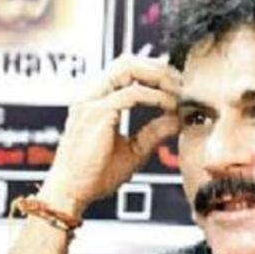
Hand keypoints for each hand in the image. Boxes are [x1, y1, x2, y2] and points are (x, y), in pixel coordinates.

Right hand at [40, 54, 181, 217]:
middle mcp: (90, 95)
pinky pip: (131, 94)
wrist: (71, 193)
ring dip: (158, 76)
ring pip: (128, 67)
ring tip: (178, 91)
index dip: (154, 71)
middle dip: (159, 67)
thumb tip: (177, 119)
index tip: (178, 85)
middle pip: (127, 60)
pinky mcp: (96, 113)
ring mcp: (90, 101)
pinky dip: (155, 97)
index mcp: (95, 100)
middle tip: (182, 84)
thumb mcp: (134, 150)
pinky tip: (170, 107)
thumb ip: (153, 132)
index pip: (126, 69)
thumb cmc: (95, 175)